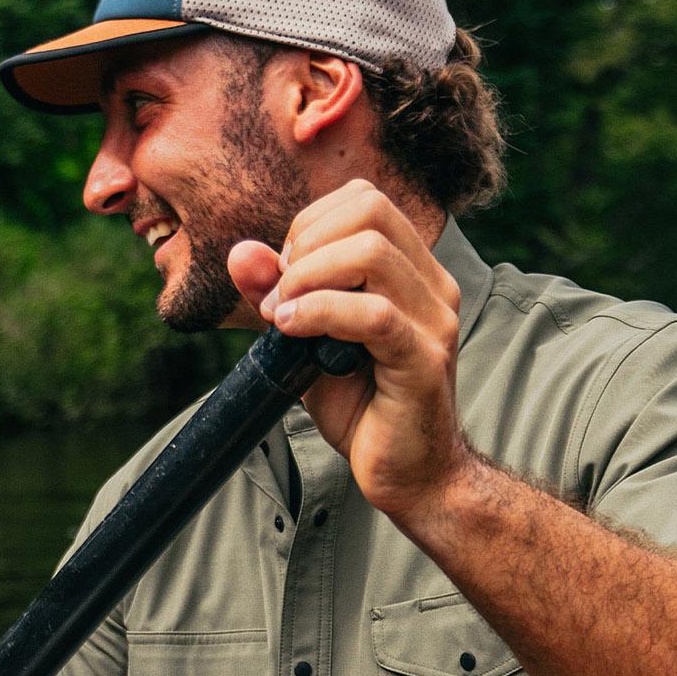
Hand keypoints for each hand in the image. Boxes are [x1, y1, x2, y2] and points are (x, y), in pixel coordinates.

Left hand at [226, 179, 467, 524]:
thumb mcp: (306, 342)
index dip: (312, 224)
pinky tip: (292, 330)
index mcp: (413, 271)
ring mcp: (435, 321)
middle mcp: (433, 286)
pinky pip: (372, 314)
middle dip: (307, 243)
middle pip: (370, 211)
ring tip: (283, 316)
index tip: (285, 275)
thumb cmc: (363, 409)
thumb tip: (241, 253)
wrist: (407, 475)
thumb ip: (279, 295)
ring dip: (308, 277)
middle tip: (281, 294)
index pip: (364, 200)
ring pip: (371, 253)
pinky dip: (319, 312)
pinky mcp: (424, 360)